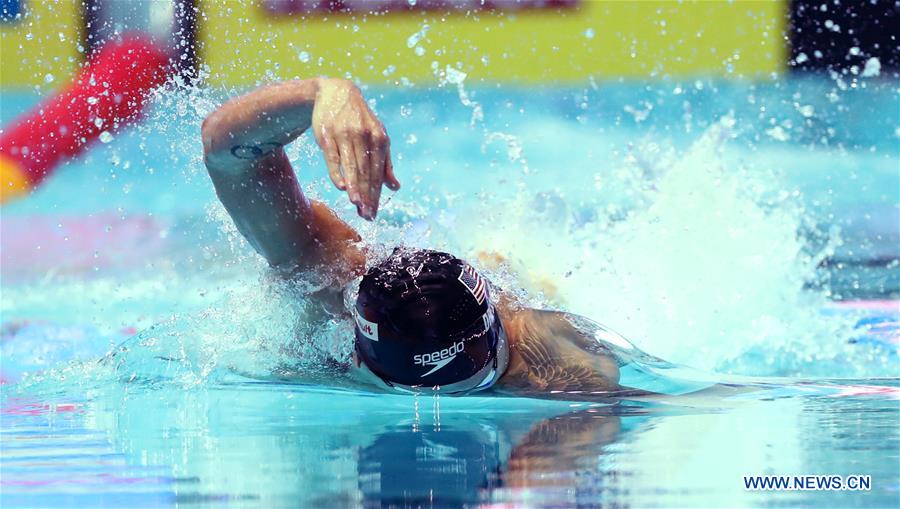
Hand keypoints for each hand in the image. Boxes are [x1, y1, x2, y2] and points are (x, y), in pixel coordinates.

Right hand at [311, 78, 399, 219]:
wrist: (335, 92)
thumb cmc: (360, 120)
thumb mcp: (377, 136)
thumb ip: (385, 163)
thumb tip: (395, 187)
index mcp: (380, 139)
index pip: (378, 173)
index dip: (376, 194)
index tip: (374, 213)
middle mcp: (364, 136)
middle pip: (366, 172)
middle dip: (367, 196)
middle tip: (367, 215)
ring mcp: (345, 135)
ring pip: (351, 166)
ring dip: (355, 187)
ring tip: (358, 205)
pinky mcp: (327, 135)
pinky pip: (333, 157)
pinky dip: (337, 173)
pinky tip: (341, 187)